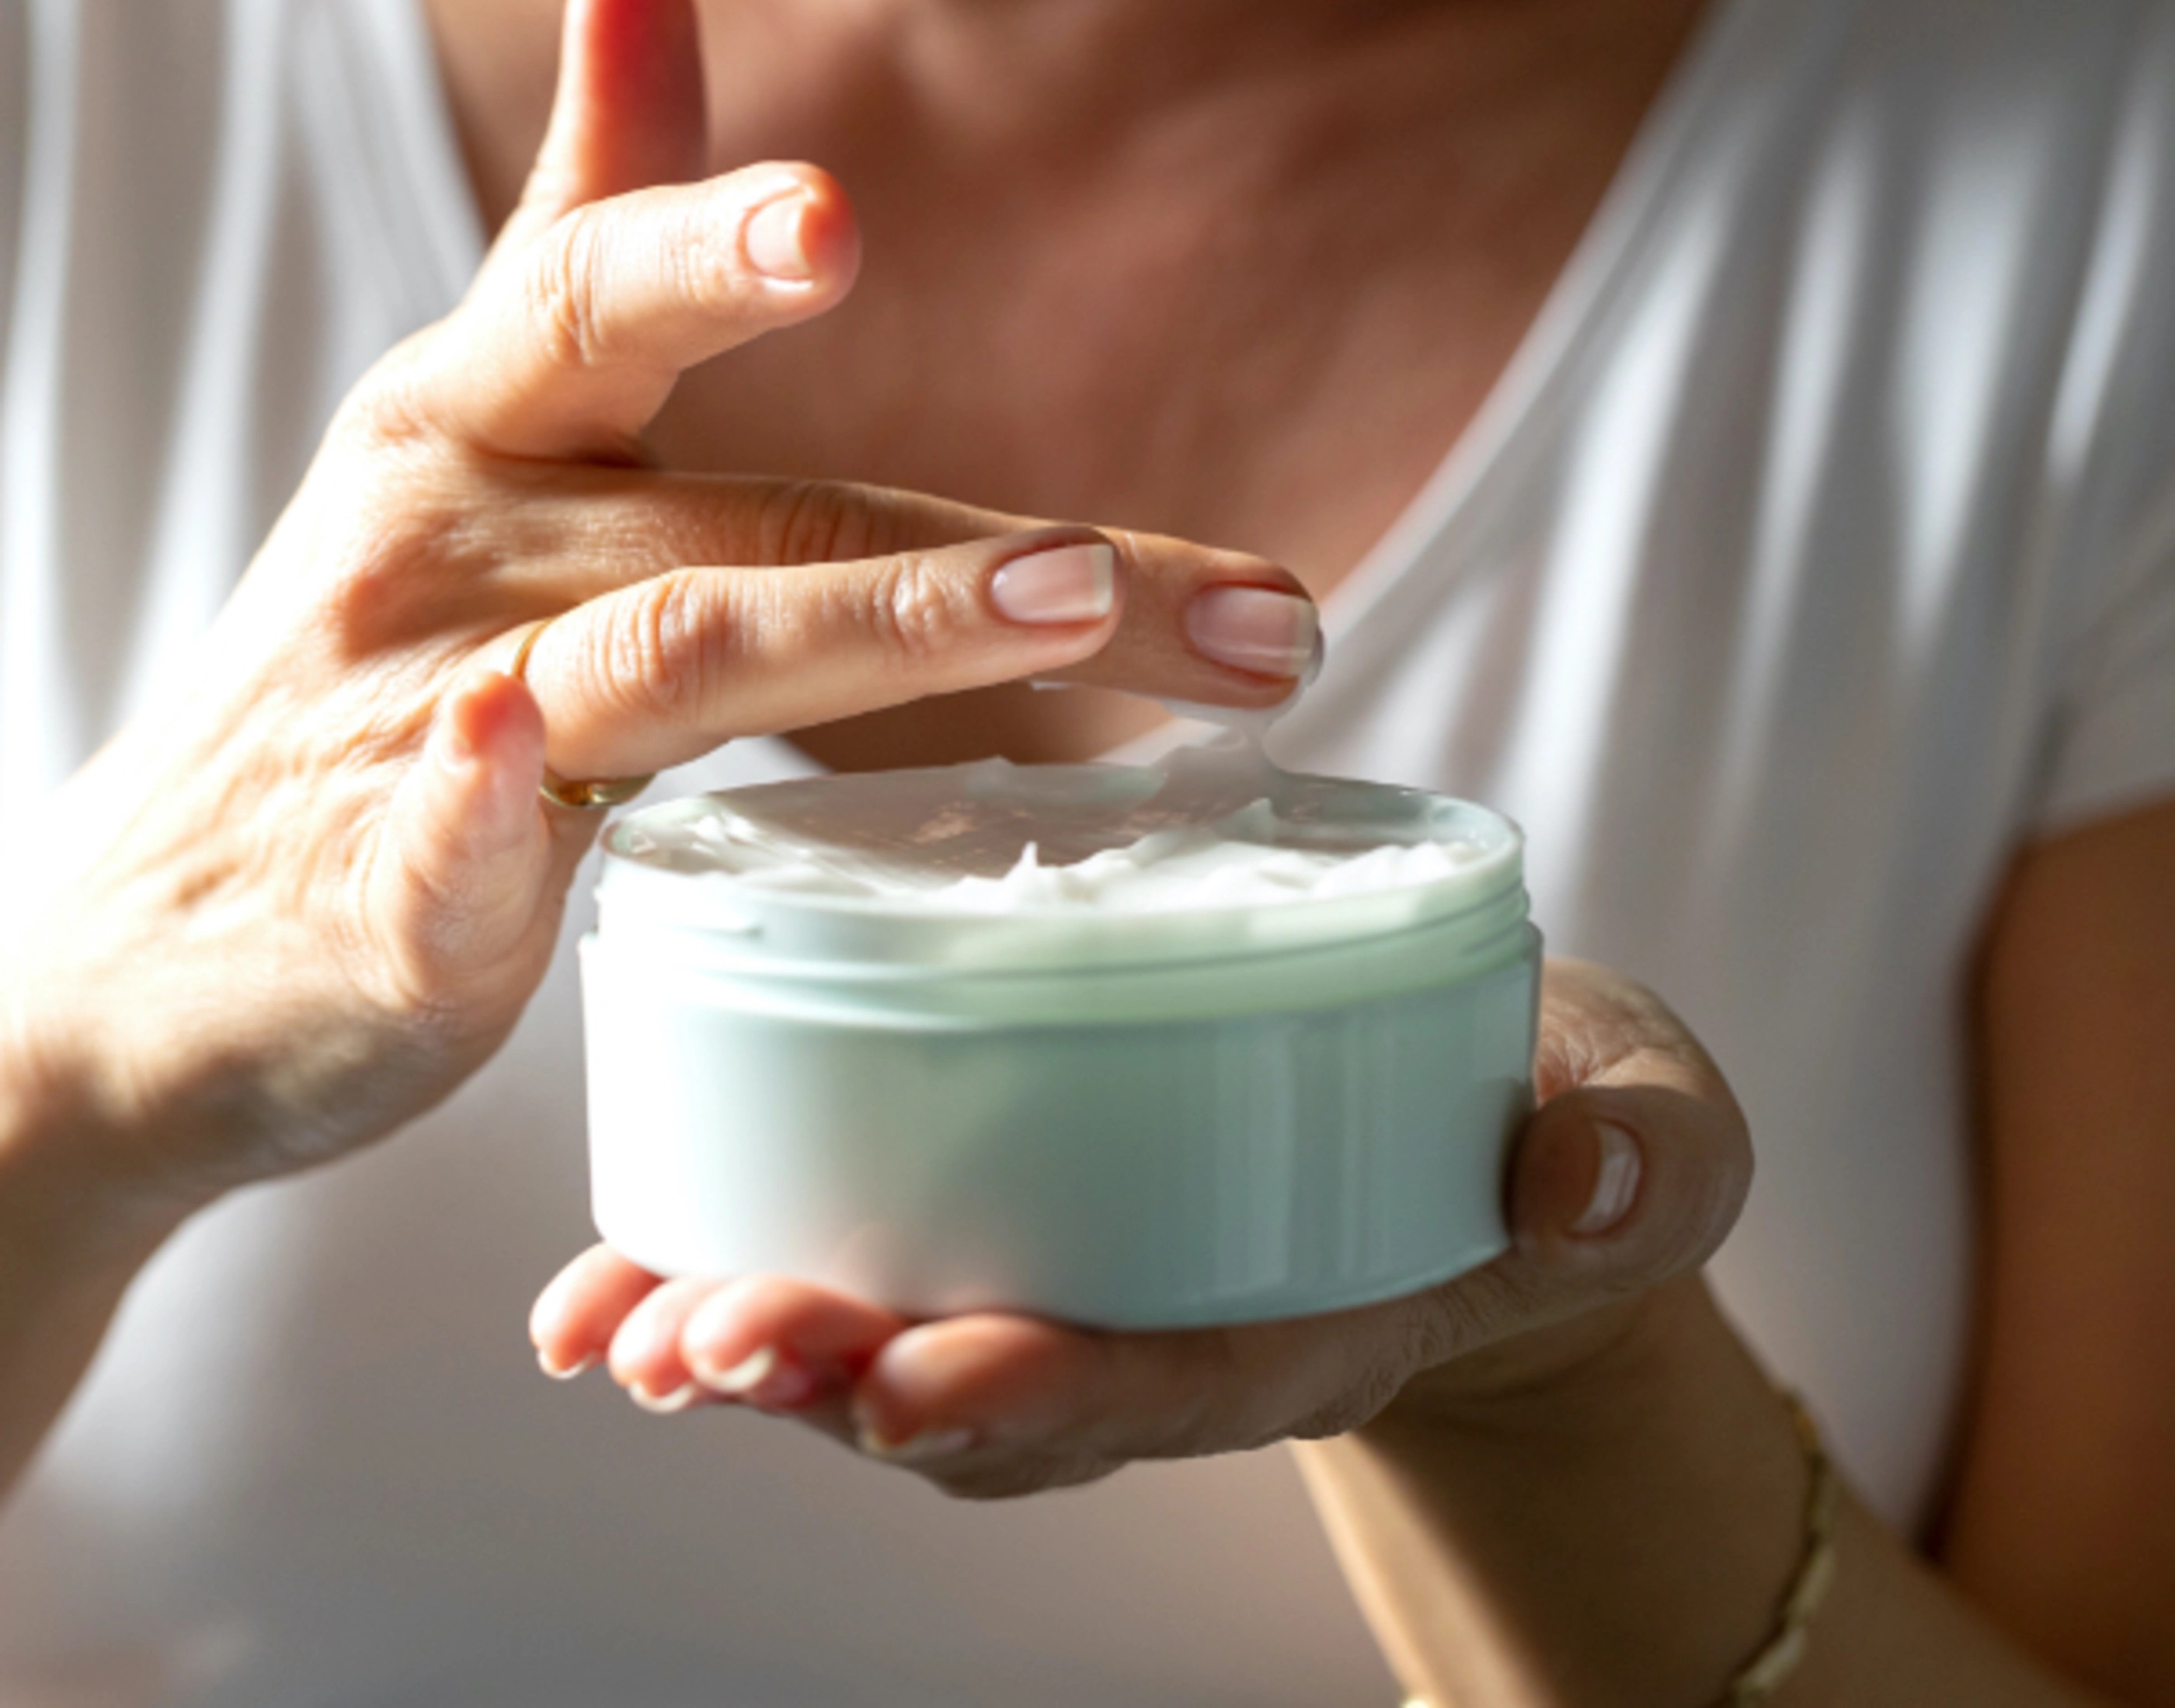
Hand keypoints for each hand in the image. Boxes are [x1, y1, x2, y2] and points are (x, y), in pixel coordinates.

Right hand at [0, 0, 1315, 1237]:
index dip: (705, 247)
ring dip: (862, 626)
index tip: (831, 219)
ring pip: (662, 654)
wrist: (168, 935)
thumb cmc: (373, 660)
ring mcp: (414, 722)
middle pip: (750, 522)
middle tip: (1180, 579)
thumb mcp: (471, 419)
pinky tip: (512, 747)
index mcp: (480, 427)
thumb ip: (583, 223)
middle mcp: (454, 546)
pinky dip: (482, 799)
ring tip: (1061, 607)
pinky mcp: (391, 901)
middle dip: (973, 554)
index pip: (605, 306)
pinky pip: (443, 841)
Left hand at [532, 960, 1753, 1495]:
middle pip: (1000, 1394)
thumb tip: (1588, 1182)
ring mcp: (1102, 1284)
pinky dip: (756, 1267)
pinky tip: (627, 1266)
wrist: (1509, 1141)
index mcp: (1326, 1310)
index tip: (917, 1380)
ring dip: (765, 1344)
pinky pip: (892, 1267)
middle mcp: (1182, 1327)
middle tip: (699, 1345)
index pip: (1182, 1377)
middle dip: (847, 1378)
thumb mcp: (1649, 1124)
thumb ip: (1643, 1155)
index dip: (1055, 1392)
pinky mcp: (1042, 1211)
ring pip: (913, 1347)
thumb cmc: (1569, 1123)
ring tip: (621, 1321)